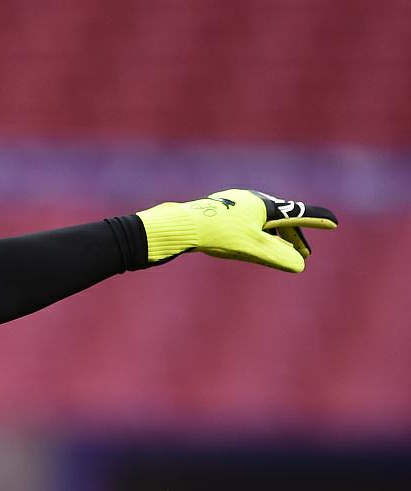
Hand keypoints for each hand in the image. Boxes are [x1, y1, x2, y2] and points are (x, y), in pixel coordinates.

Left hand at [137, 189, 337, 271]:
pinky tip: (251, 242)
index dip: (316, 221)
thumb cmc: (219, 235)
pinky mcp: (219, 210)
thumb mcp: (253, 248)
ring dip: (275, 236)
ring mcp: (234, 203)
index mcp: (264, 205)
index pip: (297, 214)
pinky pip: (247, 221)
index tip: (333, 224)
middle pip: (280, 218)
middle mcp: (251, 199)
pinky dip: (258, 233)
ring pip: (262, 220)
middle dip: (293, 236)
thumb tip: (299, 265)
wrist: (182, 226)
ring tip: (280, 251)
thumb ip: (278, 257)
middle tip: (304, 253)